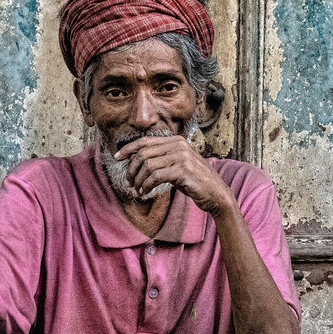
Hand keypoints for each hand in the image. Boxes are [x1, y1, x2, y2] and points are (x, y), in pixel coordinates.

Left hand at [116, 134, 233, 213]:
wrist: (215, 193)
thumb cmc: (194, 181)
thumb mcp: (177, 164)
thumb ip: (161, 158)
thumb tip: (137, 160)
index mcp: (175, 141)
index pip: (145, 141)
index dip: (128, 149)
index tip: (117, 158)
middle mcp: (178, 145)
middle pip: (143, 154)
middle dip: (132, 169)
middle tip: (129, 182)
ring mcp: (181, 157)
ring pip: (147, 166)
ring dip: (138, 180)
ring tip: (138, 190)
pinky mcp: (183, 171)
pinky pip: (155, 177)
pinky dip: (146, 186)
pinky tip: (145, 192)